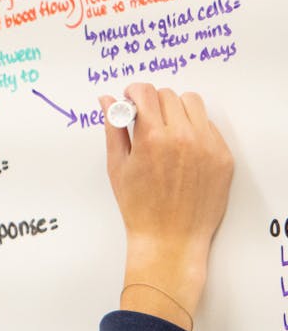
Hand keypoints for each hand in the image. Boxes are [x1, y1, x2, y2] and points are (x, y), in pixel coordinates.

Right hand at [99, 84, 232, 329]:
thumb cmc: (139, 208)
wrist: (170, 239)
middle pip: (168, 95)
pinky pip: (208, 126)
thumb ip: (113, 128)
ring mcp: (207, 146)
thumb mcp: (117, 166)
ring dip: (176, 109)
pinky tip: (181, 149)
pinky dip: (193, 129)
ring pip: (192, 103)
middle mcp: (183, 137)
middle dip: (152, 102)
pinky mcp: (223, 156)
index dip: (133, 92)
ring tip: (165, 130)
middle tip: (144, 119)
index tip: (129, 99)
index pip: (145, 92)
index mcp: (153, 138)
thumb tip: (108, 101)